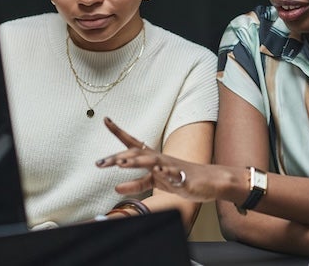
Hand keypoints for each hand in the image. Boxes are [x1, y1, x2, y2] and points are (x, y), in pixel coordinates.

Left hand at [96, 117, 225, 201]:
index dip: (118, 131)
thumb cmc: (179, 178)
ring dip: (137, 161)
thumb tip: (115, 188)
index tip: (105, 119)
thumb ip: (136, 184)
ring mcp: (171, 167)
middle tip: (99, 163)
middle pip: (137, 154)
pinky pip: (174, 175)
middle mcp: (159, 159)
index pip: (132, 143)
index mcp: (152, 158)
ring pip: (153, 162)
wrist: (209, 180)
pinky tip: (159, 172)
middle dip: (117, 157)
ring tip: (122, 163)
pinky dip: (166, 173)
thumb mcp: (155, 182)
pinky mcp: (183, 178)